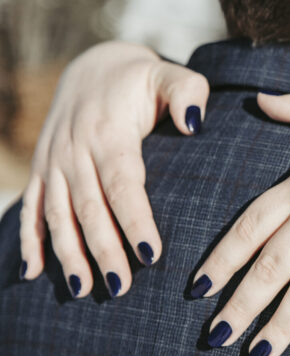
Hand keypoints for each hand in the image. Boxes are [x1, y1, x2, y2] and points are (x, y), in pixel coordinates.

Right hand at [20, 42, 208, 298]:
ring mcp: (53, 161)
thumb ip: (187, 92)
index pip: (123, 184)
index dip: (135, 220)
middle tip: (121, 287)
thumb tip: (194, 124)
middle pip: (88, 208)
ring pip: (56, 214)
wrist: (92, 65)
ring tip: (82, 290)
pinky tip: (31, 273)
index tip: (151, 255)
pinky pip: (30, 207)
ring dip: (67, 254)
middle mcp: (75, 149)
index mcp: (108, 132)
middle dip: (103, 249)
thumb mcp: (167, 75)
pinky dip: (28, 240)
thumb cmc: (140, 80)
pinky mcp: (41, 168)